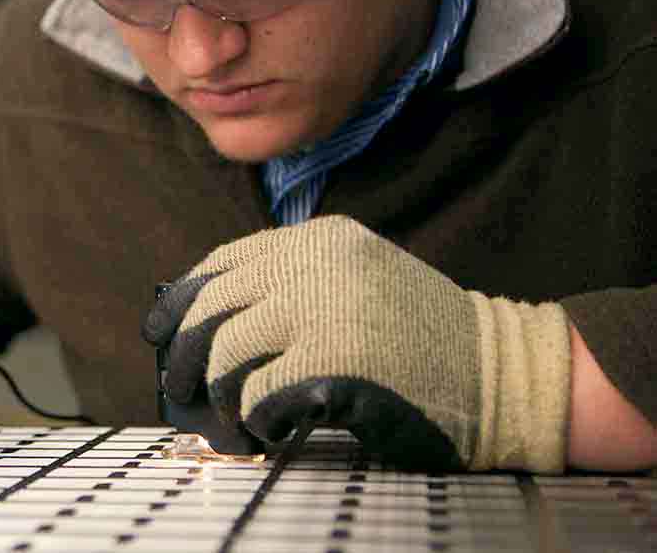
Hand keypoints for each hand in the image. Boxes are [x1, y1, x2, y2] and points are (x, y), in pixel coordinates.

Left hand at [144, 216, 571, 472]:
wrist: (501, 371)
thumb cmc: (422, 337)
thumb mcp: (358, 278)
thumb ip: (294, 283)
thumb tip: (208, 321)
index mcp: (319, 239)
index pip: (224, 261)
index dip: (184, 298)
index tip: (162, 328)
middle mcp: (317, 262)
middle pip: (213, 302)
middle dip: (184, 350)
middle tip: (180, 384)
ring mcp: (326, 307)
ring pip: (226, 346)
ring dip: (219, 389)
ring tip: (231, 411)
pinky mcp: (335, 359)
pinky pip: (259, 390)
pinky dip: (253, 414)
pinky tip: (268, 424)